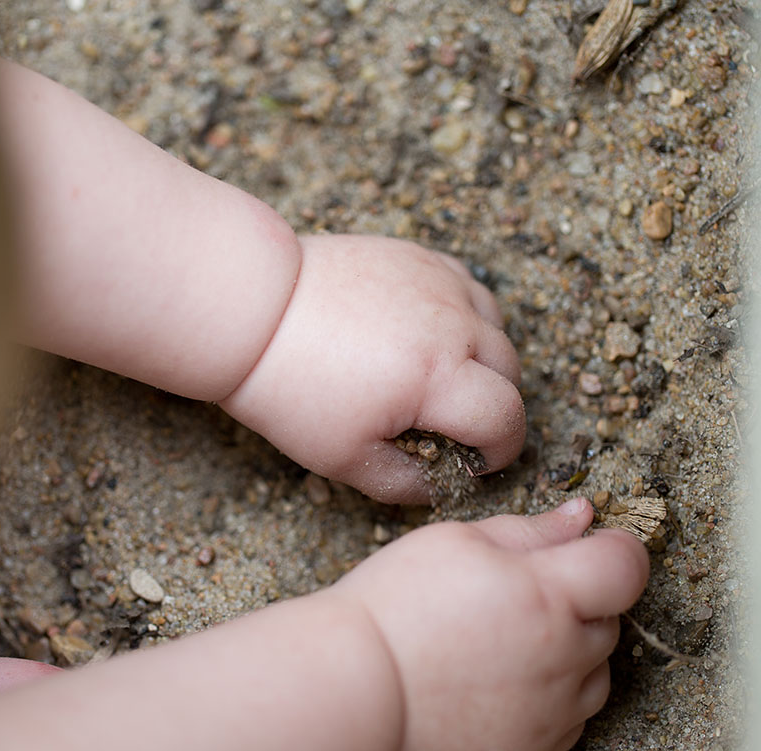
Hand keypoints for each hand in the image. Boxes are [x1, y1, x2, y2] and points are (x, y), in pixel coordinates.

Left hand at [220, 234, 523, 502]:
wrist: (250, 312)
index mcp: (438, 377)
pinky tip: (431, 333)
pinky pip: (466, 285)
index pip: (506, 419)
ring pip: (495, 323)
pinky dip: (464, 313)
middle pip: (510, 369)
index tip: (475, 463)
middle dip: (494, 405)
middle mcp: (452, 323)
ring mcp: (437, 281)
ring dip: (484, 356)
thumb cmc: (290, 388)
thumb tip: (441, 484)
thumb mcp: (343, 458)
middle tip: (454, 426)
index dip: (500, 451)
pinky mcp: (417, 255)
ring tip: (444, 379)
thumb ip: (405, 482)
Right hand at [331, 499, 648, 750]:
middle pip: (609, 617)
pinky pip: (573, 716)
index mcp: (545, 594)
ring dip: (572, 649)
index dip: (616, 548)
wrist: (355, 688)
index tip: (593, 546)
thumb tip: (582, 517)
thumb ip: (530, 530)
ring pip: (597, 671)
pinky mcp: (536, 748)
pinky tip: (507, 678)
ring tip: (508, 639)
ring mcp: (553, 708)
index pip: (626, 566)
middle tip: (516, 593)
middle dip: (579, 598)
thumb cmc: (395, 606)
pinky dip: (555, 695)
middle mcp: (562, 655)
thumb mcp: (456, 542)